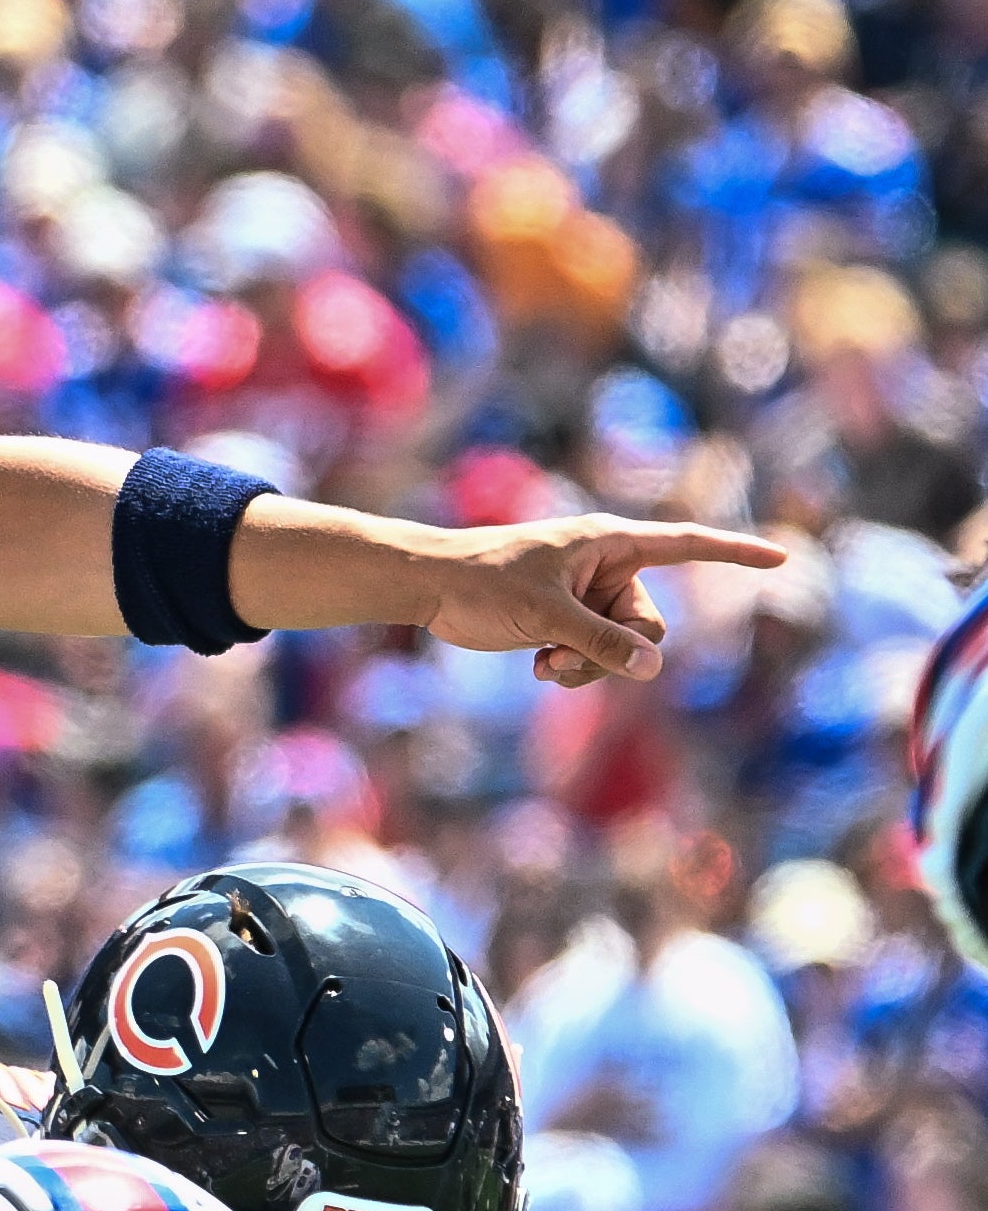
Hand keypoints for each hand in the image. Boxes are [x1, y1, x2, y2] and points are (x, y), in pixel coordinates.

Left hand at [409, 515, 784, 687]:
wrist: (429, 585)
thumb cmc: (483, 583)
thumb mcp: (547, 616)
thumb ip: (602, 643)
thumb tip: (653, 667)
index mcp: (609, 543)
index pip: (685, 545)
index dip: (733, 554)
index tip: (780, 559)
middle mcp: (606, 567)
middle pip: (649, 625)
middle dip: (614, 652)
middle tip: (559, 658)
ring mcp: (589, 596)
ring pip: (623, 648)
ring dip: (588, 666)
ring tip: (542, 664)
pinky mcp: (569, 619)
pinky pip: (598, 655)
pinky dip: (574, 666)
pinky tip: (536, 667)